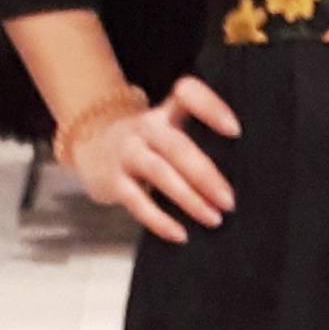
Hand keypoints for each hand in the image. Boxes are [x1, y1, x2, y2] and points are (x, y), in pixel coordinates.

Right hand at [68, 75, 241, 244]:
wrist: (90, 146)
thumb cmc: (146, 144)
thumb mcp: (165, 129)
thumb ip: (195, 141)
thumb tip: (238, 178)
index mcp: (166, 112)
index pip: (187, 94)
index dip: (210, 107)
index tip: (235, 130)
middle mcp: (145, 128)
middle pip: (177, 146)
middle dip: (205, 175)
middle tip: (229, 200)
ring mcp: (126, 153)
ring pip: (160, 172)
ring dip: (189, 198)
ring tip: (213, 218)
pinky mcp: (112, 181)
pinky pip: (137, 202)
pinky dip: (160, 221)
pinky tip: (180, 234)